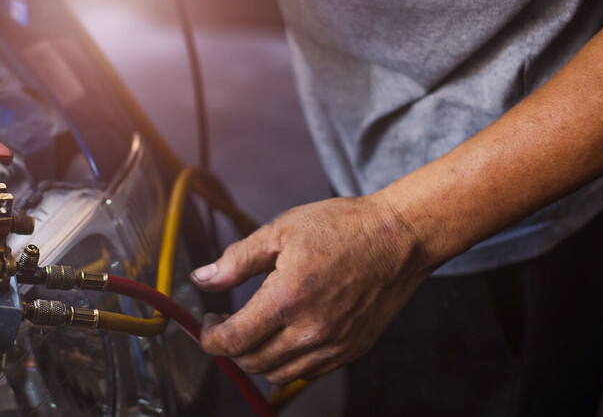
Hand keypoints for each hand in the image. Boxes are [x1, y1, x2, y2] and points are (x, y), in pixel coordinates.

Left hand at [192, 194, 433, 383]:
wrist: (400, 237)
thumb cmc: (344, 227)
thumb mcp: (280, 231)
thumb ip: (236, 260)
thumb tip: (202, 278)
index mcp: (287, 299)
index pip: (233, 341)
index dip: (210, 338)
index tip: (208, 325)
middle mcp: (311, 330)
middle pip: (251, 363)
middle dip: (230, 348)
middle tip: (228, 323)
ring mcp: (334, 345)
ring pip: (278, 374)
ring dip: (257, 358)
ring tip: (256, 330)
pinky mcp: (352, 350)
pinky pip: (308, 373)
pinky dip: (288, 363)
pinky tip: (286, 335)